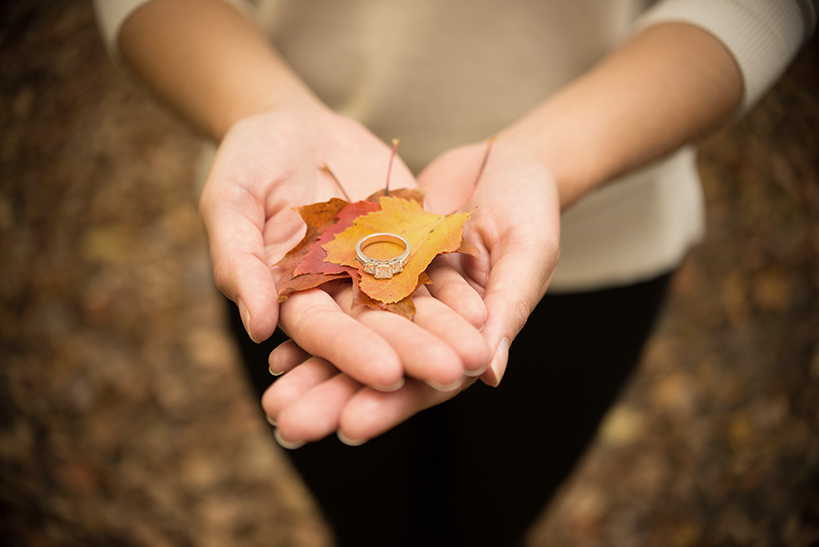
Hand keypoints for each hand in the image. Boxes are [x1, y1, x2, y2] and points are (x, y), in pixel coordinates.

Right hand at [199, 106, 488, 391]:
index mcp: (294, 295)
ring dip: (447, 330)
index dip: (354, 353)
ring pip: (415, 305)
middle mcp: (340, 290)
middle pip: (379, 328)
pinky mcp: (408, 239)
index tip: (387, 376)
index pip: (324, 333)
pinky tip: (483, 308)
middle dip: (416, 352)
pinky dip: (457, 288)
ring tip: (481, 352)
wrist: (292, 125)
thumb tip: (257, 328)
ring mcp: (378, 266)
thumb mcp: (229, 204)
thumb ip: (239, 262)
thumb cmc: (246, 163)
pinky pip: (435, 265)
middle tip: (453, 375)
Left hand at [261, 139, 559, 446]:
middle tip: (287, 427)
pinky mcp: (377, 270)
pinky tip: (276, 348)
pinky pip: (341, 299)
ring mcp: (400, 300)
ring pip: (353, 343)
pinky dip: (312, 321)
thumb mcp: (527, 256)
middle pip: (379, 371)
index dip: (391, 405)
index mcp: (470, 338)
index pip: (429, 381)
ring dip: (312, 372)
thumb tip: (489, 375)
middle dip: (332, 399)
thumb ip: (507, 309)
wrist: (504, 163)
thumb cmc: (532, 209)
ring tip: (272, 400)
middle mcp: (429, 328)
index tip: (350, 428)